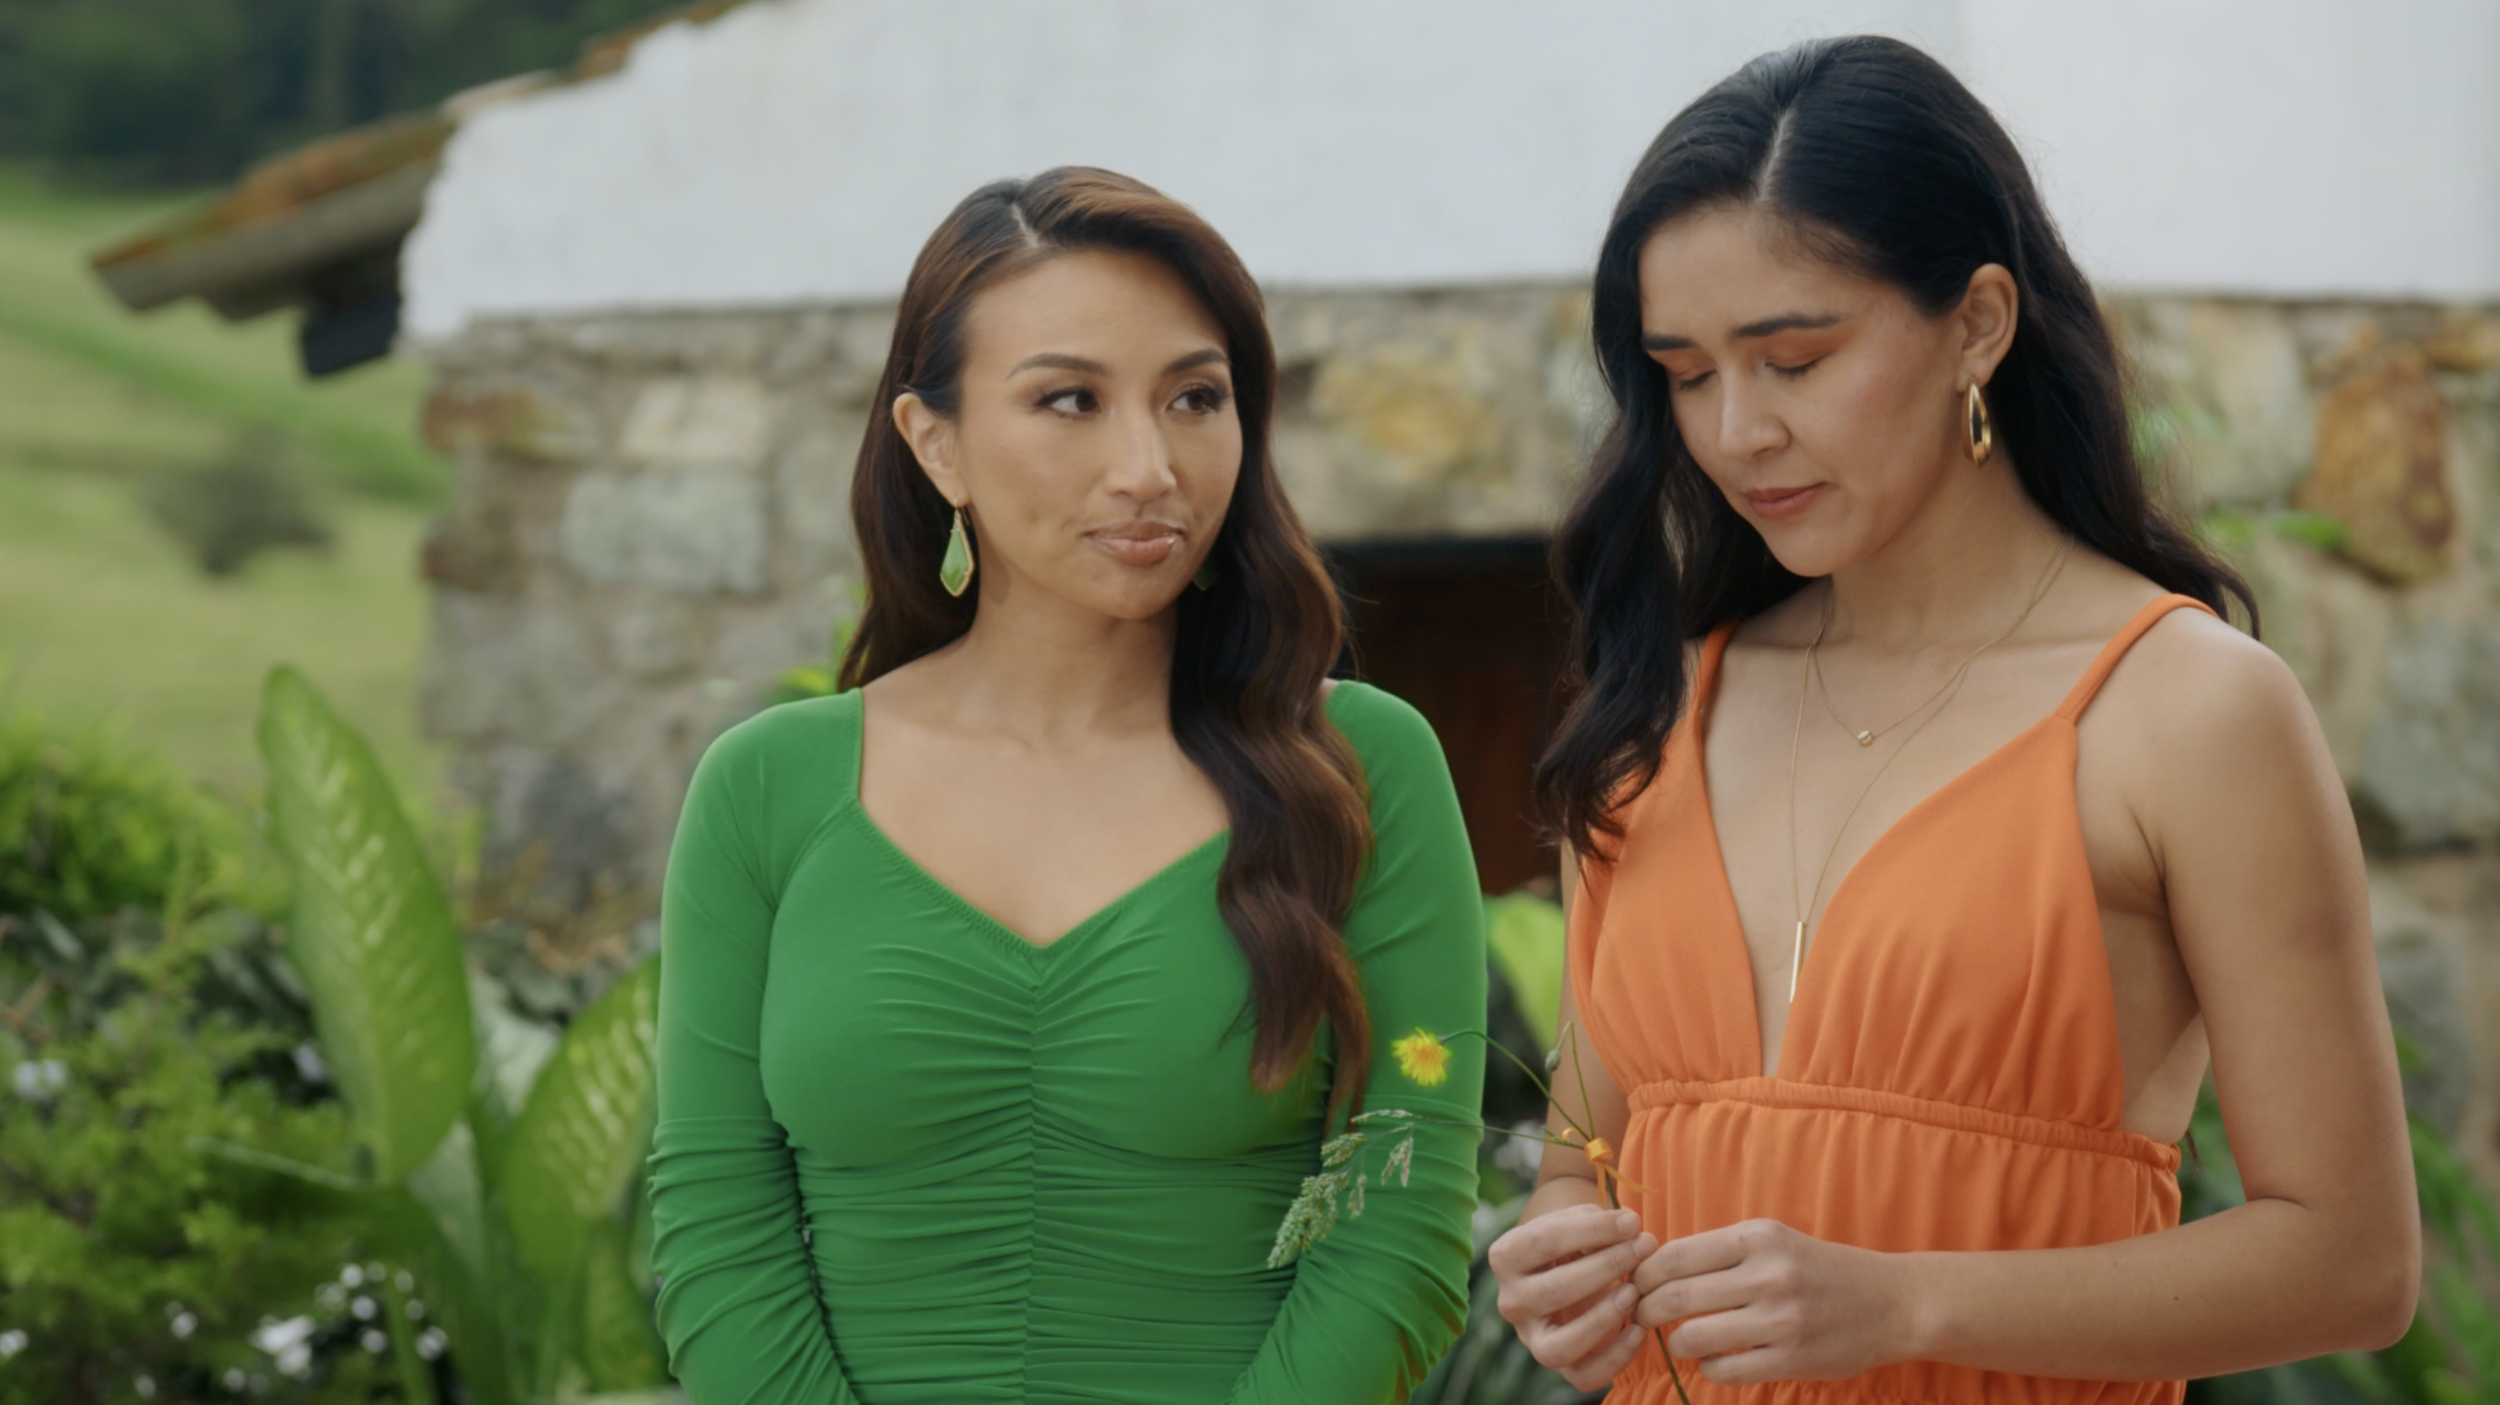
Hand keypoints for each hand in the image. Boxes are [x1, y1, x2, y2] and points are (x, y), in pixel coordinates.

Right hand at [1488, 1203, 1660, 1390]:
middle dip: (1606, 1266)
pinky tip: (1639, 1330)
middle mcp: (1511, 1301)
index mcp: (1506, 1256)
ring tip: (1634, 1291)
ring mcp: (1530, 1337)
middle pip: (1553, 1290)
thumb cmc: (1573, 1238)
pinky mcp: (1557, 1362)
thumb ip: (1597, 1219)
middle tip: (1643, 1248)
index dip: (1592, 1230)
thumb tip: (1629, 1227)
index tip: (1631, 1222)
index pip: (1544, 1241)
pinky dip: (1615, 1358)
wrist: (1562, 1266)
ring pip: (1559, 1345)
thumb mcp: (1575, 1219)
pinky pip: (1583, 1376)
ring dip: (1602, 1318)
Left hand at [1632, 1219, 1917, 1384]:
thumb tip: (1650, 1267)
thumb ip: (1719, 1252)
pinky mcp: (1791, 1359)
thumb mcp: (1773, 1241)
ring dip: (1676, 1341)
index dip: (1643, 1273)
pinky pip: (1723, 1369)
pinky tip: (1716, 1357)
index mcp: (1757, 1237)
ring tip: (1680, 1337)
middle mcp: (1768, 1275)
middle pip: (1675, 1296)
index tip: (1634, 1283)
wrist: (1890, 1302)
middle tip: (1640, 1315)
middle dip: (1645, 1309)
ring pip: (1693, 1336)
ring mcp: (1781, 1320)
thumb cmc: (1817, 1269)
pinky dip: (1708, 1366)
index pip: (1674, 1256)